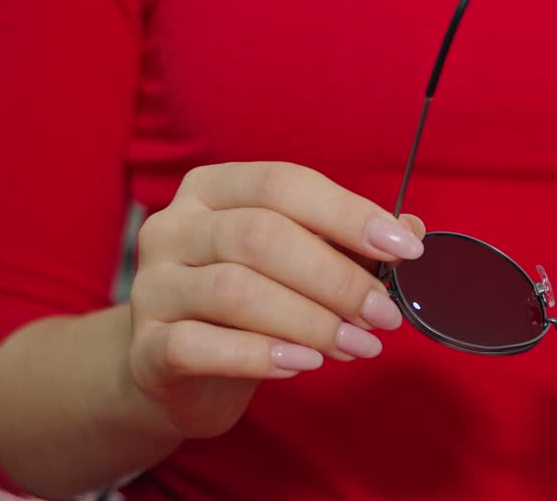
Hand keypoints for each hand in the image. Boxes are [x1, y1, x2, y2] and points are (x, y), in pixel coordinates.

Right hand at [127, 162, 424, 437]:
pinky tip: (305, 365)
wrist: (173, 371)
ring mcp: (152, 287)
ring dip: (311, 321)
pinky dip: (261, 355)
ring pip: (235, 291)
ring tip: (359, 346)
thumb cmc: (247, 304)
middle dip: (336, 277)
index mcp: (211, 189)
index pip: (282, 184)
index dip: (346, 213)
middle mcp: (173, 228)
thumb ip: (348, 243)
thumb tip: (410, 230)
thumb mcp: (298, 263)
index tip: (404, 249)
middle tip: (383, 314)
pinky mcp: (146, 348)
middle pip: (260, 236)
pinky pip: (200, 346)